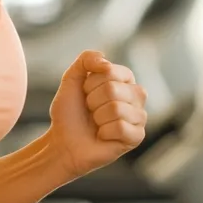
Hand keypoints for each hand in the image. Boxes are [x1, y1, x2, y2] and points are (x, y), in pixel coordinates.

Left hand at [46, 50, 147, 178]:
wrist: (63, 142)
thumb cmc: (70, 113)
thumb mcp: (72, 79)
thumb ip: (87, 59)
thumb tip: (106, 62)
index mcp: (124, 78)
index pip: (109, 71)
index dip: (90, 83)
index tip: (85, 93)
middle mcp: (136, 94)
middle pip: (113, 89)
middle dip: (92, 101)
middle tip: (90, 111)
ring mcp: (139, 116)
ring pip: (116, 108)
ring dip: (98, 117)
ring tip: (96, 123)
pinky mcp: (137, 136)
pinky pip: (121, 127)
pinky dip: (104, 132)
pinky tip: (103, 135)